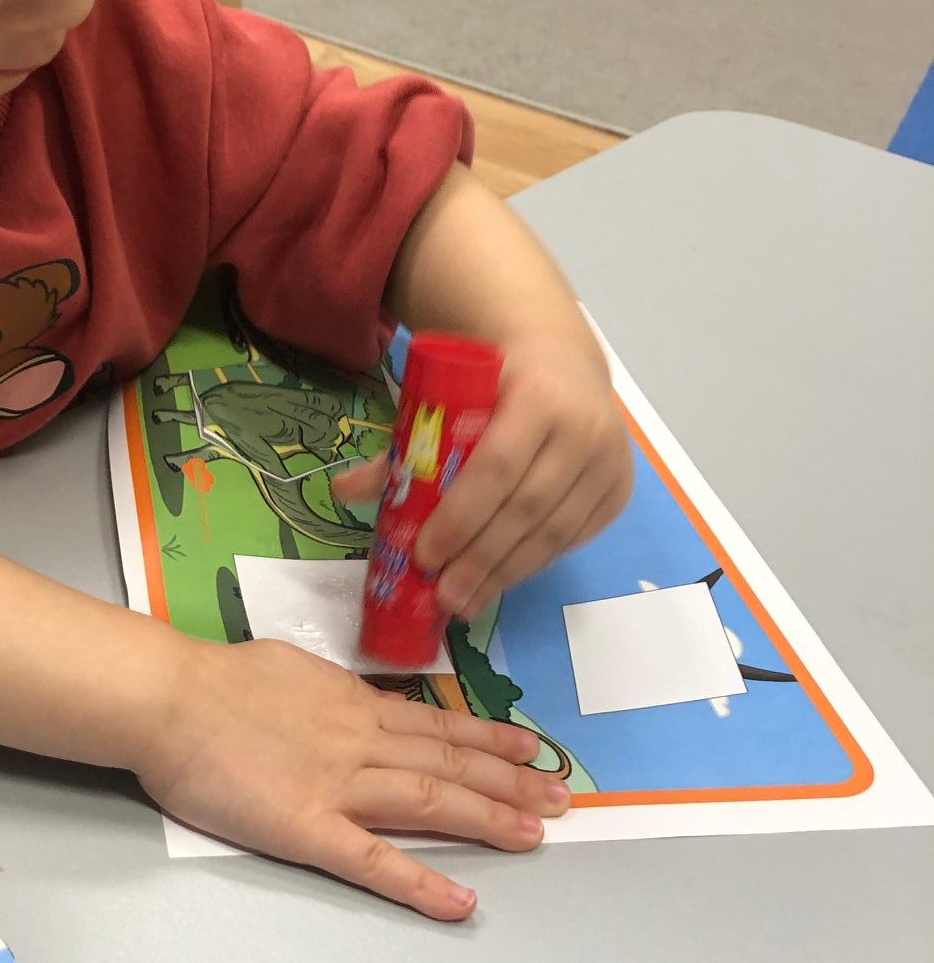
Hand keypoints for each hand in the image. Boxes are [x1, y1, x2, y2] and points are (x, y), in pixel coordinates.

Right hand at [136, 637, 569, 920]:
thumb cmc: (212, 681)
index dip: (489, 738)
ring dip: (488, 818)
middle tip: (562, 798)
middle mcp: (360, 740)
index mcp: (352, 703)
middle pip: (450, 762)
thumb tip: (342, 696)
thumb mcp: (287, 666)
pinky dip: (420, 882)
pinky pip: (373, 860)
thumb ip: (322, 690)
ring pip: (430, 801)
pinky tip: (458, 901)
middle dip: (511, 781)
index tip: (532, 749)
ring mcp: (338, 785)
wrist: (168, 699)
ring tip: (535, 835)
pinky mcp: (307, 828)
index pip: (437, 724)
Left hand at [335, 330, 630, 619]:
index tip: (425, 556)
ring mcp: (609, 462)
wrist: (563, 361)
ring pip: (555, 532)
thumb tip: (341, 492)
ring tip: (464, 601)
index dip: (461, 517)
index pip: (497, 467)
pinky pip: (574, 538)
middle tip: (442, 595)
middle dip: (480, 559)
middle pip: (527, 508)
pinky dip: (534, 564)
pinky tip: (500, 582)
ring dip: (505, 573)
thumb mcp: (449, 399)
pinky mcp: (620, 490)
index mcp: (537, 395)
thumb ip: (402, 447)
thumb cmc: (493, 384)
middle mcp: (584, 428)